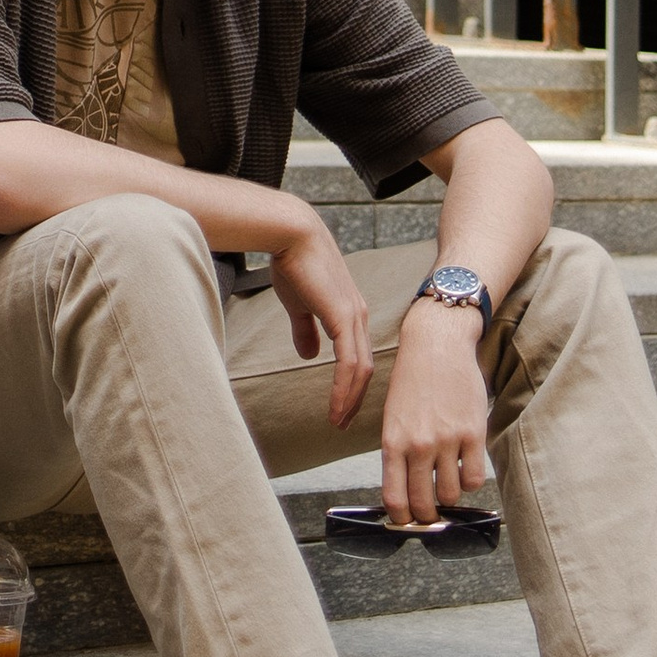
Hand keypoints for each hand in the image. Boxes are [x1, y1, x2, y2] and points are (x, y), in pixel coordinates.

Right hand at [267, 210, 372, 430]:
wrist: (291, 234)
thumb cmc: (293, 262)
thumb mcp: (298, 302)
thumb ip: (305, 328)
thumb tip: (308, 355)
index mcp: (349, 313)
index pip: (358, 357)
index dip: (351, 384)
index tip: (342, 407)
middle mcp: (358, 316)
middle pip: (365, 368)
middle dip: (355, 398)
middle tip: (343, 423)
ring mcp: (353, 317)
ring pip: (360, 369)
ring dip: (350, 399)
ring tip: (338, 421)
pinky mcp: (343, 317)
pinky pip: (349, 362)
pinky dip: (343, 388)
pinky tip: (336, 405)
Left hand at [381, 301, 491, 524]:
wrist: (437, 344)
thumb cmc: (413, 378)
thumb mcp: (393, 415)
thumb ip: (398, 451)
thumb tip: (405, 488)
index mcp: (393, 441)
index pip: (394, 498)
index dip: (402, 519)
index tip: (408, 521)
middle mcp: (418, 444)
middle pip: (424, 504)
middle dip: (427, 516)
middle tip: (431, 513)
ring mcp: (447, 440)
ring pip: (450, 495)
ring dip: (450, 495)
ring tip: (448, 481)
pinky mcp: (473, 433)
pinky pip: (474, 478)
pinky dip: (470, 481)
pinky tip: (465, 468)